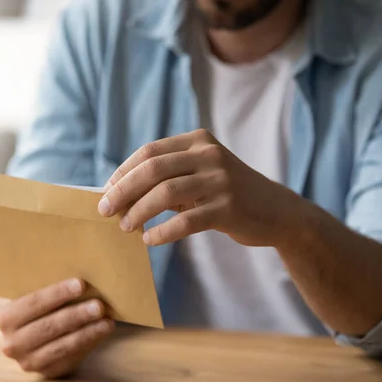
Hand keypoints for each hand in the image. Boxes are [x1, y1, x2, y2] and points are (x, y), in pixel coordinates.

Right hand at [0, 279, 114, 378]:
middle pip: (48, 327)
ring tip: (107, 321)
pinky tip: (102, 332)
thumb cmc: (36, 303)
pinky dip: (89, 344)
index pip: (33, 303)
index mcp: (6, 317)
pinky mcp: (47, 371)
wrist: (28, 332)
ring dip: (87, 332)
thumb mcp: (30, 292)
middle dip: (76, 315)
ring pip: (61, 346)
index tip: (81, 284)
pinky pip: (70, 358)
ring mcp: (28, 361)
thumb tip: (75, 266)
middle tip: (99, 305)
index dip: (57, 293)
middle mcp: (12, 343)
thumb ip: (42, 283)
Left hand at [98, 129, 303, 247]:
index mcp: (198, 141)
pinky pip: (186, 221)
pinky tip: (150, 240)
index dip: (123, 172)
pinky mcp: (228, 207)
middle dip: (123, 191)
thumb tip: (118, 195)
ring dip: (139, 212)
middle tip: (104, 211)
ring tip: (125, 227)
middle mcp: (209, 155)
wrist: (277, 213)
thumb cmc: (227, 195)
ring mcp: (221, 180)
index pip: (149, 152)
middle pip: (153, 169)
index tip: (105, 191)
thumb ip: (167, 179)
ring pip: (166, 193)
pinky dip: (163, 231)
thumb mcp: (200, 176)